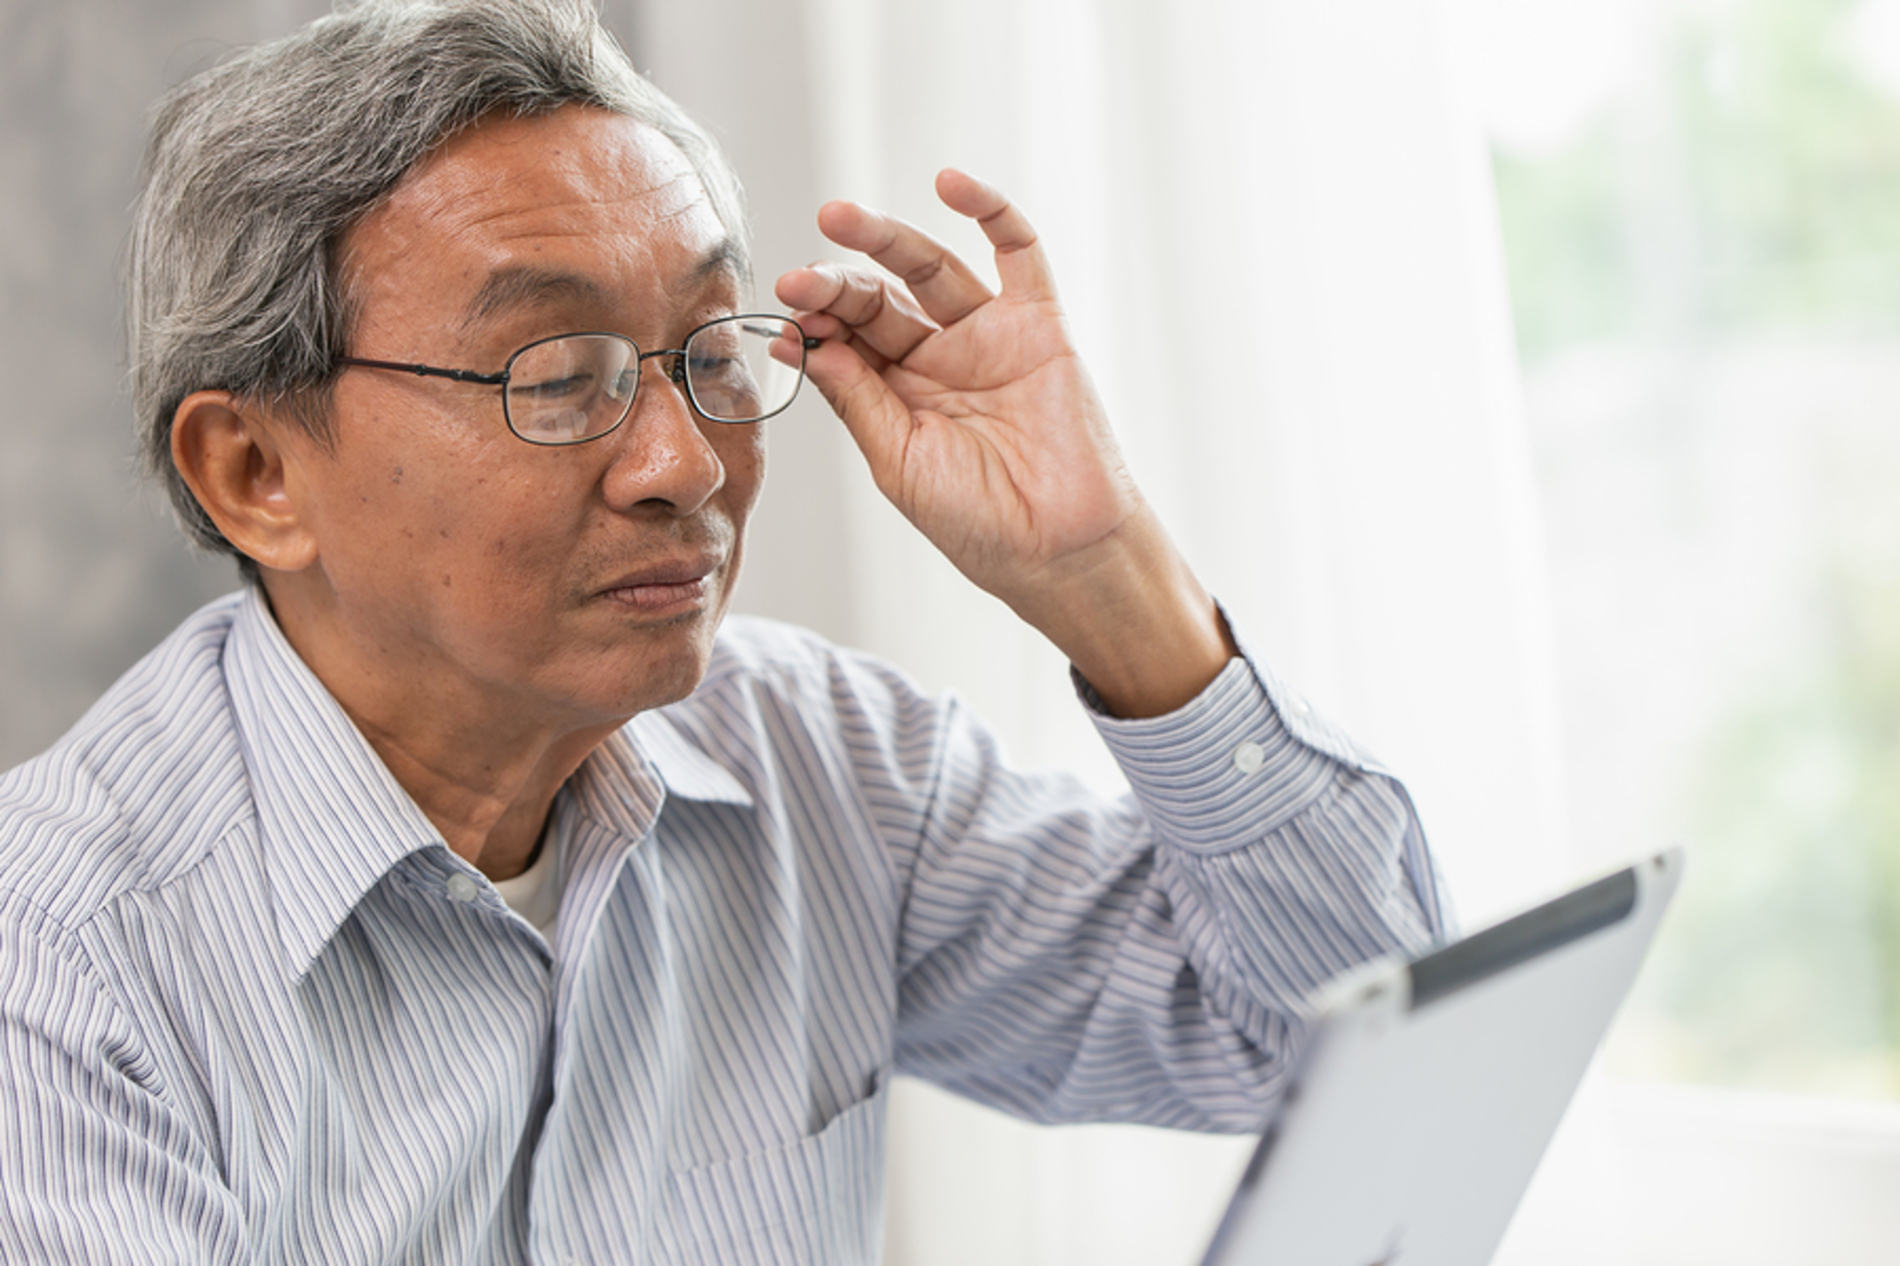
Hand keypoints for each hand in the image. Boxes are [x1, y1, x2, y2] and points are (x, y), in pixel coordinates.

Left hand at [775, 168, 1135, 609]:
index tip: (785, 316)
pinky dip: (990, 210)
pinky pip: (1018, 254)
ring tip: (838, 217)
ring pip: (930, 268)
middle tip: (800, 277)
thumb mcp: (898, 462)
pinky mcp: (1040, 325)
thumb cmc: (979, 522)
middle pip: (879, 298)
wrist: (1060, 550)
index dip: (815, 321)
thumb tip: (804, 341)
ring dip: (885, 239)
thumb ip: (858, 400)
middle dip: (835, 284)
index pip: (846, 338)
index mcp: (897, 394)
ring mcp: (989, 336)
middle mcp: (939, 357)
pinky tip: (950, 184)